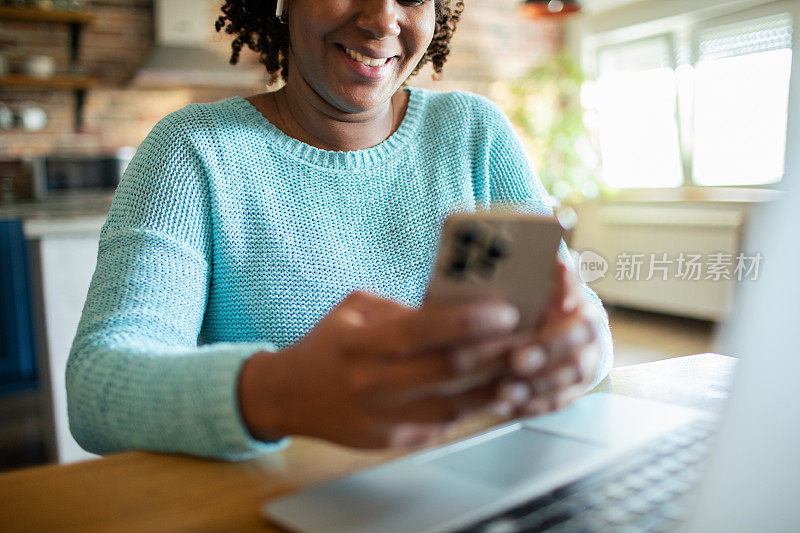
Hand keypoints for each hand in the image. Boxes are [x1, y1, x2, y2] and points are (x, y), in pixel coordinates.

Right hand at [238, 291, 522, 448]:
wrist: (289, 396)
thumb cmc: (329, 344)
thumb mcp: (355, 310)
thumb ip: (403, 311)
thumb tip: (461, 310)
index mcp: (358, 344)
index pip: (422, 330)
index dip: (469, 320)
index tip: (506, 311)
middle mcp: (370, 384)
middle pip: (448, 370)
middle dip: (497, 352)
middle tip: (529, 337)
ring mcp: (381, 419)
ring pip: (455, 405)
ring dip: (497, 385)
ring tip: (525, 367)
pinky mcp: (391, 442)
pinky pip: (444, 424)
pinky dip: (475, 408)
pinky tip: (498, 391)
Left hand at [494, 261, 603, 417]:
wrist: (557, 324)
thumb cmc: (546, 299)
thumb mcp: (551, 280)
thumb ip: (556, 270)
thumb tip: (560, 258)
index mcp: (585, 317)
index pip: (584, 325)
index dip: (566, 327)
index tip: (545, 332)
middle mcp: (586, 348)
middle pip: (575, 362)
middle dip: (545, 361)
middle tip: (516, 360)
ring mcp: (576, 374)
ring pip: (562, 388)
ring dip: (533, 390)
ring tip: (503, 390)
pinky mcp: (563, 394)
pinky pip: (549, 405)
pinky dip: (527, 406)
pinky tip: (504, 405)